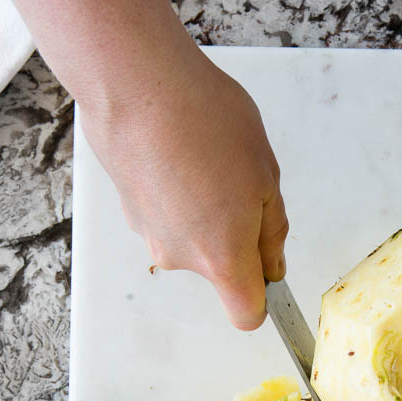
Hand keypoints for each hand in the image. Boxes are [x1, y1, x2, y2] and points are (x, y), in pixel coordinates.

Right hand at [79, 50, 285, 328]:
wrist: (137, 85)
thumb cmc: (206, 125)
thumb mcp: (266, 177)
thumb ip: (271, 232)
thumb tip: (271, 267)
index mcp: (221, 258)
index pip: (245, 315)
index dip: (262, 301)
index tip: (269, 274)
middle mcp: (180, 259)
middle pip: (219, 268)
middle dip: (236, 236)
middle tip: (241, 183)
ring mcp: (150, 235)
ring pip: (192, 238)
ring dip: (206, 211)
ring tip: (207, 159)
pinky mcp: (129, 210)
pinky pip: (168, 214)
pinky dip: (178, 195)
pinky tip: (179, 154)